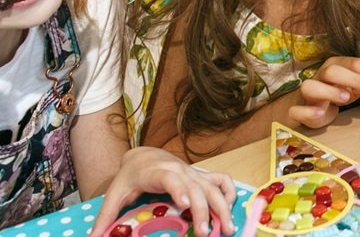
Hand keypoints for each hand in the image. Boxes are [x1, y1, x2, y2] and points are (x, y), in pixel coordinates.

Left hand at [89, 147, 235, 236]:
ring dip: (224, 207)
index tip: (185, 205)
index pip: (172, 179)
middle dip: (205, 211)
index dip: (180, 190)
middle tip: (205, 234)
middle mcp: (181, 171)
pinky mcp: (202, 177)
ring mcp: (195, 173)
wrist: (145, 156)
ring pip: (214, 188)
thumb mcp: (115, 194)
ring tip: (228, 229)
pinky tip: (230, 209)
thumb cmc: (130, 176)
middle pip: (198, 189)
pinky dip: (230, 193)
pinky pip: (222, 181)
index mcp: (159, 172)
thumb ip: (105, 217)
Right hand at [288, 56, 359, 128]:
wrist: (309, 107)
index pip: (355, 63)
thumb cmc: (335, 93)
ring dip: (329, 91)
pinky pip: (297, 110)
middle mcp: (321, 75)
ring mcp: (307, 92)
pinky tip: (321, 113)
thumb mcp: (355, 91)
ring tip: (346, 98)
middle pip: (334, 71)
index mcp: (337, 66)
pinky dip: (308, 111)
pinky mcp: (298, 110)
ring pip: (312, 86)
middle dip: (353, 78)